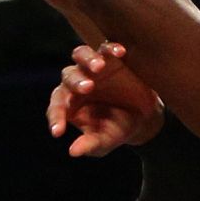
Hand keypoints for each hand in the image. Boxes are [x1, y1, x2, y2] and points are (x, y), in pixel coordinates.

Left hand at [45, 43, 164, 157]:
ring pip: (81, 55)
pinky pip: (107, 48)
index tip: (59, 132)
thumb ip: (89, 144)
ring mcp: (94, 68)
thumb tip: (73, 152)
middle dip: (76, 81)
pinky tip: (120, 52)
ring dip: (88, 59)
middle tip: (88, 88)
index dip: (56, 118)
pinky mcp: (112, 58)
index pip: (56, 106)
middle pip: (68, 76)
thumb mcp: (105, 141)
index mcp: (69, 103)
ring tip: (99, 66)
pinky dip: (111, 48)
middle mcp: (77, 82)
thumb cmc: (117, 129)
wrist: (143, 118)